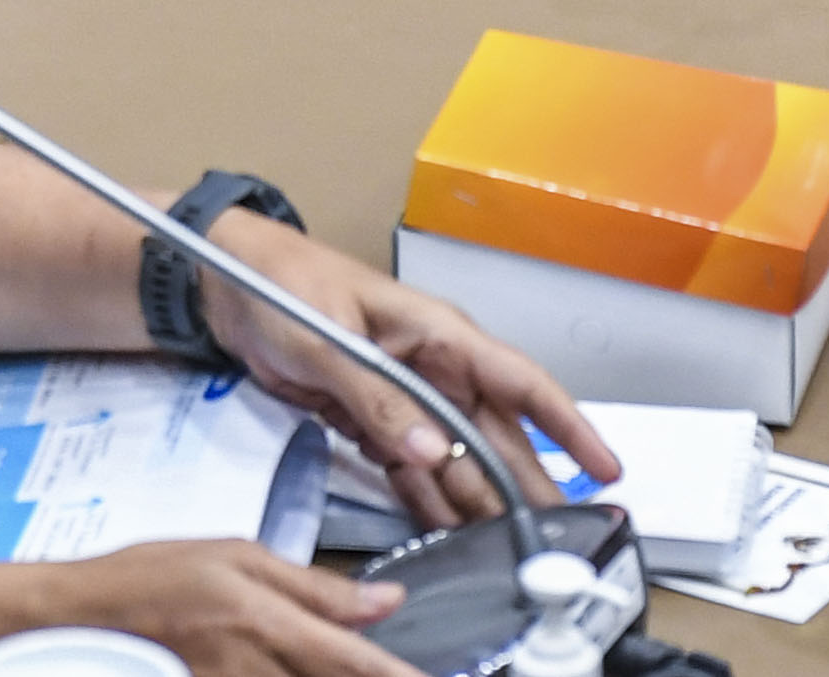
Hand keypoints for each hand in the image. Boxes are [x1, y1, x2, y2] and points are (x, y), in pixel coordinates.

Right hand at [21, 542, 410, 676]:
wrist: (78, 617)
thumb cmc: (151, 579)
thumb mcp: (239, 556)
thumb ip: (315, 586)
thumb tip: (385, 598)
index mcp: (269, 627)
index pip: (355, 662)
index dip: (402, 676)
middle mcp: (256, 671)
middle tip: (410, 671)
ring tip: (364, 669)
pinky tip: (304, 672)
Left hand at [196, 211, 620, 534]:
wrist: (227, 284)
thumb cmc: (282, 284)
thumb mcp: (328, 339)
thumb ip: (377, 397)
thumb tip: (429, 449)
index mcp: (437, 332)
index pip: (520, 380)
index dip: (567, 425)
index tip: (602, 466)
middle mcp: (432, 366)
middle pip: (494, 433)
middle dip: (523, 481)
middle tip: (548, 533)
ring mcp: (405, 395)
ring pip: (456, 456)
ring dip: (473, 497)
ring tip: (497, 543)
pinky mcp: (372, 418)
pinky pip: (411, 464)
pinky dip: (425, 495)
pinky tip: (442, 526)